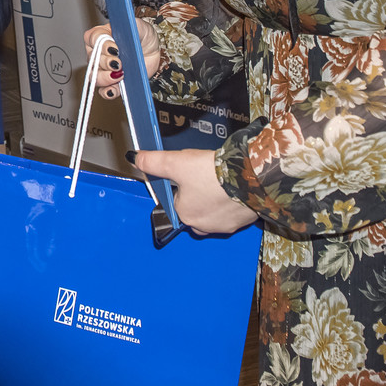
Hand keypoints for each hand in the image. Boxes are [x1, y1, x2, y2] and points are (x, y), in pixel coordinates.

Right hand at [82, 18, 162, 100]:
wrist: (151, 51)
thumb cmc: (141, 35)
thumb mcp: (139, 26)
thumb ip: (131, 25)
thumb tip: (123, 32)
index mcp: (100, 35)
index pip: (93, 39)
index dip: (102, 45)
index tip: (115, 48)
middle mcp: (97, 53)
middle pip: (92, 60)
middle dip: (106, 63)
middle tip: (120, 63)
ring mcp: (103, 69)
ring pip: (94, 77)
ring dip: (105, 78)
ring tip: (120, 75)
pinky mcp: (112, 83)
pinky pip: (103, 91)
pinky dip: (107, 92)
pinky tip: (114, 90)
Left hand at [132, 148, 256, 235]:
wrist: (249, 177)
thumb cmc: (211, 174)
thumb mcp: (175, 162)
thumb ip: (153, 162)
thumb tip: (135, 159)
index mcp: (185, 215)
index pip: (175, 203)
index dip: (180, 187)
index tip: (187, 176)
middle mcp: (204, 226)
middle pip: (194, 210)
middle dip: (198, 196)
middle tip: (204, 177)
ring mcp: (226, 226)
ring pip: (215, 213)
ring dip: (216, 200)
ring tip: (219, 181)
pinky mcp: (245, 221)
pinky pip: (234, 212)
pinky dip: (233, 202)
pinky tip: (234, 188)